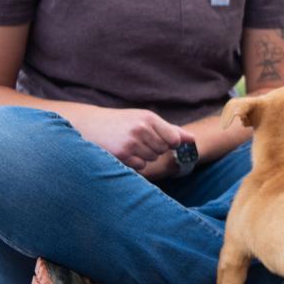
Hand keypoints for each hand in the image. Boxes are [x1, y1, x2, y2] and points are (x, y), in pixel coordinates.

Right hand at [72, 107, 194, 175]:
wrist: (90, 124)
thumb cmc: (123, 122)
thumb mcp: (145, 120)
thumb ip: (170, 130)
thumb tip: (193, 139)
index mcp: (149, 118)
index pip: (175, 139)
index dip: (169, 143)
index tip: (158, 139)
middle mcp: (142, 128)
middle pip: (163, 150)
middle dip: (154, 148)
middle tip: (137, 140)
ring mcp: (132, 142)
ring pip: (152, 158)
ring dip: (144, 155)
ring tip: (130, 145)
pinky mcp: (122, 154)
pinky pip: (141, 166)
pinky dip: (134, 163)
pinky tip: (124, 153)